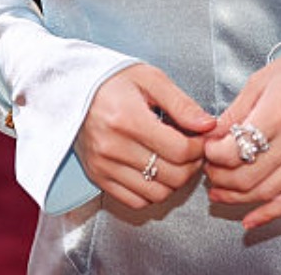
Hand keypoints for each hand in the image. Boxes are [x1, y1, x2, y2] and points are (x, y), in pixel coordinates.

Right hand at [74, 64, 215, 209]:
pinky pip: (135, 201)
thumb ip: (182, 104)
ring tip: (174, 159)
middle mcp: (113, 147)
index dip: (200, 147)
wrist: (71, 89)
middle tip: (192, 149)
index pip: (180, 150)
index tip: (202, 138)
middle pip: (172, 175)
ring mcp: (104, 166)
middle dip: (192, 165)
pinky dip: (152, 191)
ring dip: (174, 181)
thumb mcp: (150, 79)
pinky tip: (155, 171)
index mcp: (128, 119)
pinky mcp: (98, 177)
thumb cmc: (112, 80)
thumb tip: (208, 125)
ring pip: (157, 194)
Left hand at [204, 42, 280, 229]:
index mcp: (280, 113)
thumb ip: (235, 113)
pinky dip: (269, 214)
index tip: (207, 149)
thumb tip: (211, 137)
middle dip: (221, 179)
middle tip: (209, 171)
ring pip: (267, 192)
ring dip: (237, 197)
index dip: (213, 155)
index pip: (236, 150)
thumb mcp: (261, 80)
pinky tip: (250, 219)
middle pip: (249, 176)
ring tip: (219, 192)